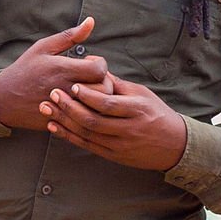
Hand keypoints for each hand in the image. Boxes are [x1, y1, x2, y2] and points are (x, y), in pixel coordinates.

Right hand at [0, 18, 106, 131]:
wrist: (3, 99)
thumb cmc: (25, 70)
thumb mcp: (43, 48)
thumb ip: (70, 36)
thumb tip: (91, 21)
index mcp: (62, 69)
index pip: (99, 69)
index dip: (99, 65)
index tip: (89, 64)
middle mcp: (65, 90)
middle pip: (103, 90)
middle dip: (102, 83)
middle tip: (90, 79)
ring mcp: (63, 109)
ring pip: (97, 108)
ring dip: (96, 100)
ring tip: (85, 92)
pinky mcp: (61, 122)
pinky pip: (85, 123)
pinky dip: (86, 114)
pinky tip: (78, 105)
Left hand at [42, 69, 188, 172]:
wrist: (173, 146)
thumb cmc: (156, 113)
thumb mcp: (142, 94)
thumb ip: (117, 83)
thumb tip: (94, 64)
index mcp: (137, 110)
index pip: (108, 104)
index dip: (88, 96)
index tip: (72, 84)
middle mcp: (128, 129)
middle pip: (94, 120)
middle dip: (70, 107)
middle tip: (52, 94)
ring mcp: (120, 145)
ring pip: (87, 134)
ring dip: (64, 121)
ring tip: (47, 108)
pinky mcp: (113, 156)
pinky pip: (87, 146)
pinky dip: (69, 136)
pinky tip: (54, 126)